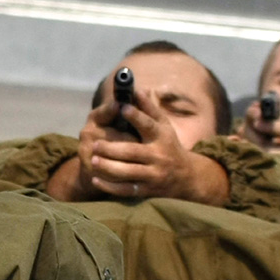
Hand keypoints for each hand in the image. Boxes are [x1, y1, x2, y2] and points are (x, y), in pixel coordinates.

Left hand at [48, 90, 227, 204]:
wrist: (186, 178)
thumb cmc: (169, 146)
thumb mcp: (164, 126)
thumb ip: (150, 109)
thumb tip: (137, 89)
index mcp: (162, 136)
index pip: (149, 125)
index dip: (137, 116)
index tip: (123, 108)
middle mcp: (158, 156)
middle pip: (133, 152)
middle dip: (113, 148)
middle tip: (94, 143)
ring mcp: (153, 175)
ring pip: (128, 172)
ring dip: (109, 167)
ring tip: (93, 160)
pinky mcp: (147, 190)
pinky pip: (126, 190)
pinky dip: (110, 187)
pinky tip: (95, 180)